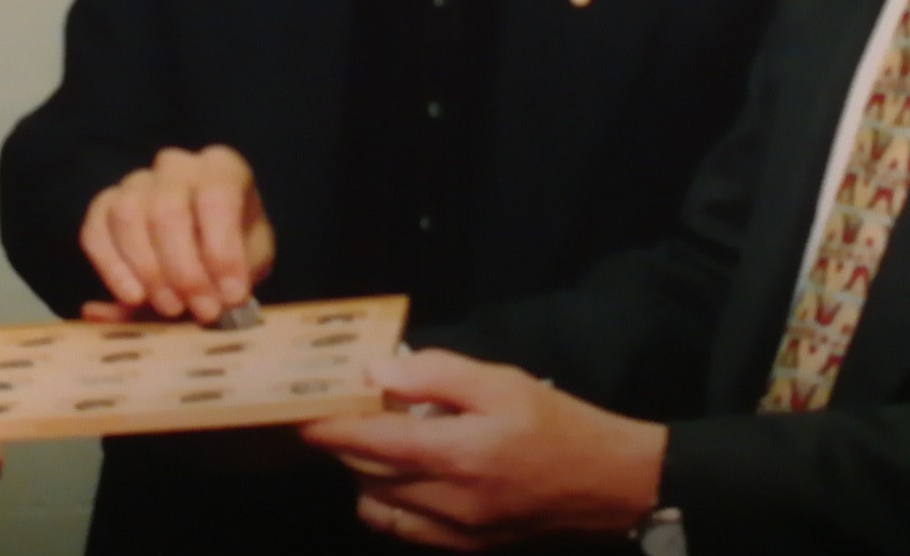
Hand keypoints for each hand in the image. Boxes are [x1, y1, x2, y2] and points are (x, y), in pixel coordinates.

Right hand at [78, 144, 272, 322]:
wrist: (206, 248)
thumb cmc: (234, 250)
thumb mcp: (251, 263)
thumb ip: (235, 280)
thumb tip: (220, 306)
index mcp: (221, 167)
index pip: (216, 197)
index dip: (223, 250)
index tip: (231, 296)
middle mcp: (175, 166)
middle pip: (167, 210)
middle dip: (184, 270)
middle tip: (201, 310)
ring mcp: (135, 182)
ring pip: (127, 216)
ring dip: (149, 271)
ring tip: (171, 307)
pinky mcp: (104, 206)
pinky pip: (94, 232)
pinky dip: (111, 269)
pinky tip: (133, 297)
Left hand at [300, 351, 665, 548]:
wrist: (606, 482)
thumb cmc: (554, 422)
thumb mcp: (499, 381)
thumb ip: (435, 374)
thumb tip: (376, 372)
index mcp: (456, 454)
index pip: (370, 444)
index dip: (330, 429)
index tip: (304, 413)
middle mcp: (447, 501)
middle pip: (367, 475)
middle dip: (344, 446)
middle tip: (338, 416)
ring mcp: (455, 532)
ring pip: (379, 508)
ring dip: (365, 476)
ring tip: (378, 444)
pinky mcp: (466, 548)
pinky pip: (406, 529)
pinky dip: (389, 504)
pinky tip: (403, 478)